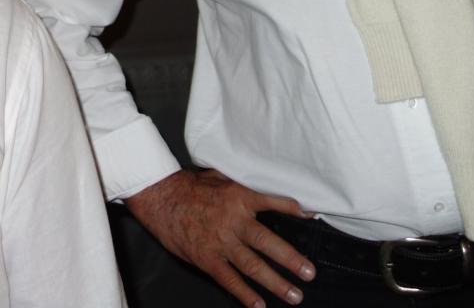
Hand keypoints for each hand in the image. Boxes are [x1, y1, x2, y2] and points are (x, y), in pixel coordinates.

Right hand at [126, 169, 314, 307]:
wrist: (160, 196)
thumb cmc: (190, 186)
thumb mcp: (220, 177)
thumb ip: (243, 186)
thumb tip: (267, 189)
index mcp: (239, 197)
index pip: (273, 203)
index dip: (294, 211)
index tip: (313, 219)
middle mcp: (233, 221)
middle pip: (268, 242)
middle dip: (291, 260)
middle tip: (309, 273)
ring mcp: (220, 242)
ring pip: (253, 265)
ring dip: (275, 282)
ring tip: (294, 295)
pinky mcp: (206, 258)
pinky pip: (229, 279)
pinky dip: (244, 293)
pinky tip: (258, 305)